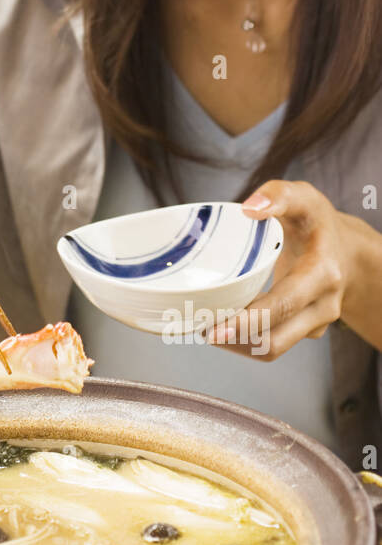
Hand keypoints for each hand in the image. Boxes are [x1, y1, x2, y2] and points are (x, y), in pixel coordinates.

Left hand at [208, 179, 349, 359]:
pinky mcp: (303, 332)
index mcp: (322, 274)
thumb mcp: (304, 198)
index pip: (284, 305)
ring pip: (272, 349)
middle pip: (275, 340)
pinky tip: (224, 323)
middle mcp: (322, 306)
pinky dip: (245, 340)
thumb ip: (279, 195)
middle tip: (198, 326)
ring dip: (236, 344)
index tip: (214, 328)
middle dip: (234, 340)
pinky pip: (272, 344)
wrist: (346, 252)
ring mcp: (314, 324)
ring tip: (205, 325)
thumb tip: (250, 208)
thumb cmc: (317, 224)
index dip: (248, 321)